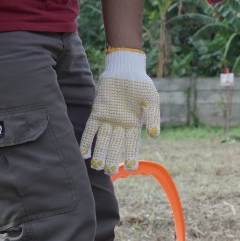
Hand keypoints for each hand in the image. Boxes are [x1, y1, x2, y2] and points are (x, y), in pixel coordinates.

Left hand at [80, 48, 160, 171]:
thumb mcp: (152, 100)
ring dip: (100, 153)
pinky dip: (87, 141)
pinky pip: (90, 129)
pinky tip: (84, 153)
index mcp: (135, 125)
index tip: (133, 169)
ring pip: (103, 141)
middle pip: (115, 146)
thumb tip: (155, 136)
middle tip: (109, 171)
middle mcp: (120, 125)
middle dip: (113, 159)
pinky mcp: (97, 113)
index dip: (132, 157)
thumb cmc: (142, 84)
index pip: (133, 145)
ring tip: (97, 167)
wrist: (125, 69)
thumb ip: (154, 117)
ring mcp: (107, 120)